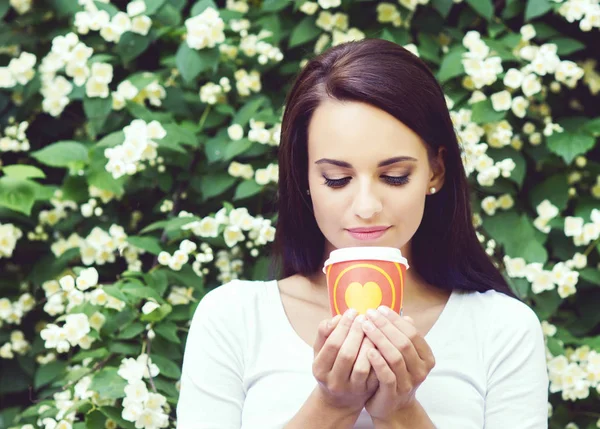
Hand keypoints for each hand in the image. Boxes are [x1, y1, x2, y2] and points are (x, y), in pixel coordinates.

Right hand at [312, 309, 379, 414]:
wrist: (339, 399)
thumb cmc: (330, 367)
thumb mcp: (321, 351)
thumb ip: (324, 333)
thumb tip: (337, 318)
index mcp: (320, 369)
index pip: (332, 344)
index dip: (343, 326)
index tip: (352, 312)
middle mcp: (334, 381)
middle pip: (346, 354)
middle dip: (356, 333)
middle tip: (364, 317)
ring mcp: (351, 389)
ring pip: (361, 366)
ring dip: (368, 344)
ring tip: (373, 329)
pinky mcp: (367, 392)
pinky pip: (375, 374)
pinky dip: (379, 357)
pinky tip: (380, 343)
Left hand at [359, 307, 434, 421]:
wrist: (392, 407)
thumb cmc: (395, 374)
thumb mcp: (401, 355)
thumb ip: (402, 337)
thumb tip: (404, 315)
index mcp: (426, 358)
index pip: (412, 333)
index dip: (396, 320)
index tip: (380, 308)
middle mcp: (420, 370)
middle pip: (404, 342)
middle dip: (385, 326)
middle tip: (369, 314)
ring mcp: (408, 383)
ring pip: (396, 357)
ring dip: (379, 338)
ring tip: (365, 326)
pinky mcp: (393, 393)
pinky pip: (387, 375)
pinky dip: (378, 361)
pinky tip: (367, 349)